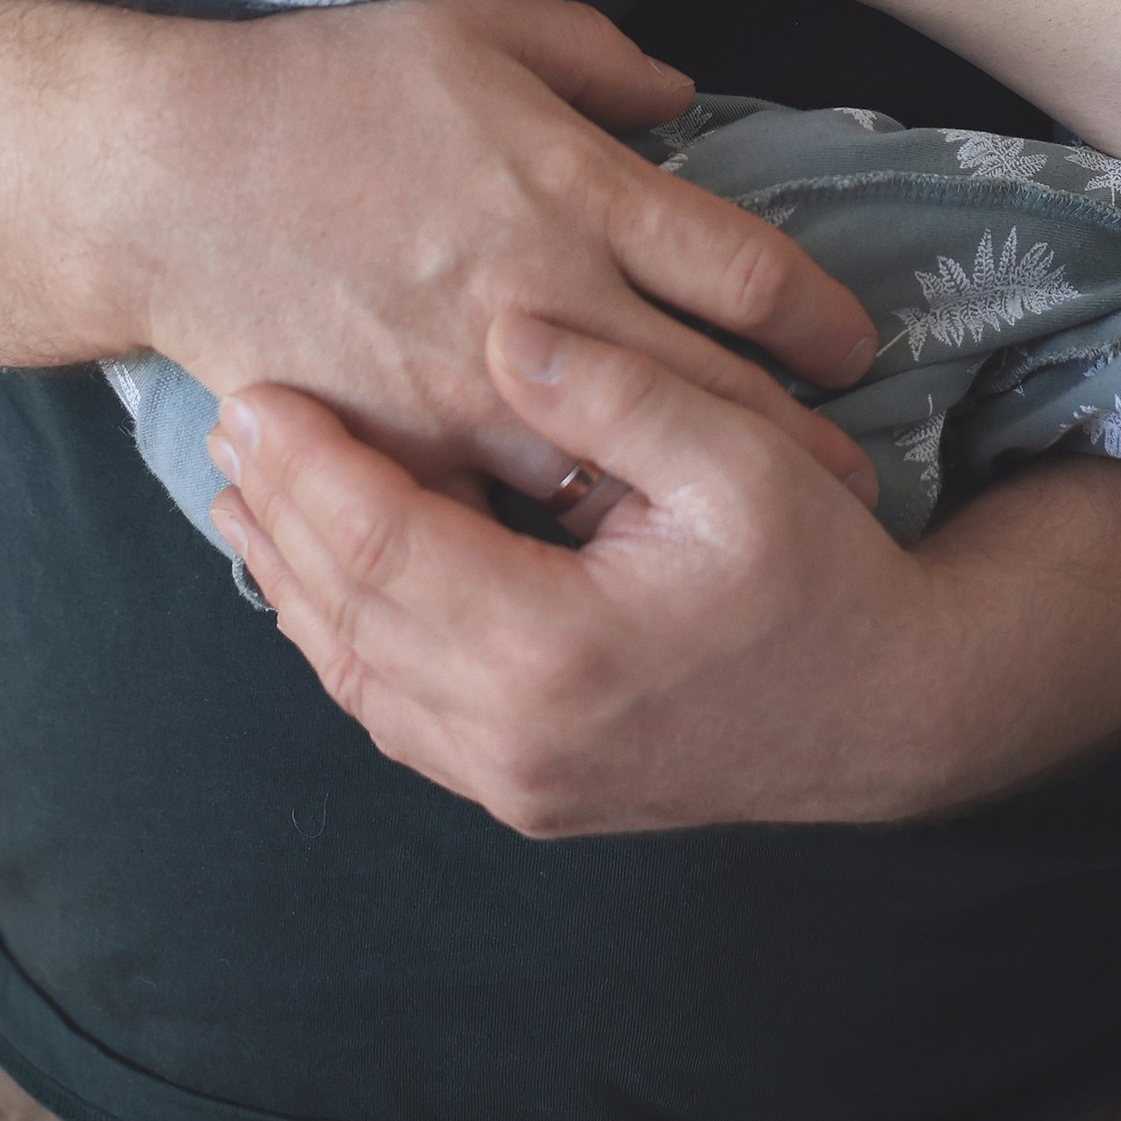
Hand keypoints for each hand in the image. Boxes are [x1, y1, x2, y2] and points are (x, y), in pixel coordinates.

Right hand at [135, 0, 878, 507]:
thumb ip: (595, 58)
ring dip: (686, 507)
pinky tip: (601, 564)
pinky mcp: (399, 447)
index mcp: (576, 190)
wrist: (166, 172)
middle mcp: (544, 299)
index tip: (850, 347)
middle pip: (711, 397)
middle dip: (795, 446)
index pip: (747, 274)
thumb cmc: (323, 80)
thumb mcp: (475, 27)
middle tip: (851, 481)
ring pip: (619, 476)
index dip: (819, 320)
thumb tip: (679, 95)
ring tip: (746, 536)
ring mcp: (471, 387)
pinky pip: (501, 514)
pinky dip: (556, 539)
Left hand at [209, 310, 951, 831]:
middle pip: (348, 616)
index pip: (386, 551)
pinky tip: (321, 576)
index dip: (310, 470)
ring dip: (294, 581)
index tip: (254, 394)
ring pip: (356, 678)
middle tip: (227, 420)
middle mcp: (516, 737)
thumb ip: (620, 394)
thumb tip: (506, 326)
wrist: (893, 715)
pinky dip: (344, 640)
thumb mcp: (744, 460)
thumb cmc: (827, 572)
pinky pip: (396, 716)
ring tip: (247, 490)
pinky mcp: (527, 795)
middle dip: (279, 515)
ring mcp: (516, 783)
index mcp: (558, 649)